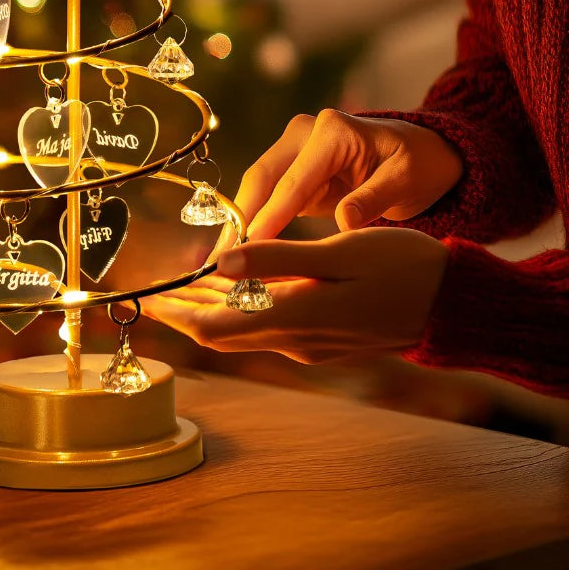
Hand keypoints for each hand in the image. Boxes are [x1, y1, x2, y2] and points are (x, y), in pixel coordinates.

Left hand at [145, 227, 448, 363]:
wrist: (450, 301)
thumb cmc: (399, 266)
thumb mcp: (338, 252)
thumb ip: (278, 258)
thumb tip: (221, 260)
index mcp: (294, 318)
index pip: (215, 328)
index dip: (176, 315)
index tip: (146, 299)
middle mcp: (293, 339)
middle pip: (221, 332)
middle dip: (182, 312)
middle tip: (150, 291)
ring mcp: (307, 342)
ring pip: (241, 328)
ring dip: (207, 309)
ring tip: (177, 286)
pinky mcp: (319, 336)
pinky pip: (264, 324)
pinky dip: (238, 306)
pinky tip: (229, 284)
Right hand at [221, 110, 461, 248]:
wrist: (420, 153)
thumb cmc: (417, 164)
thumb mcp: (407, 180)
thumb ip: (373, 199)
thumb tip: (344, 223)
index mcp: (332, 132)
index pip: (294, 179)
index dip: (272, 214)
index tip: (252, 245)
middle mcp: (304, 134)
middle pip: (262, 176)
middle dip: (241, 217)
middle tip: (223, 257)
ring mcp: (294, 150)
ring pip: (257, 186)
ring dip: (240, 221)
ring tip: (222, 259)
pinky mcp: (291, 170)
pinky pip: (267, 196)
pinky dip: (254, 221)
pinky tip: (242, 250)